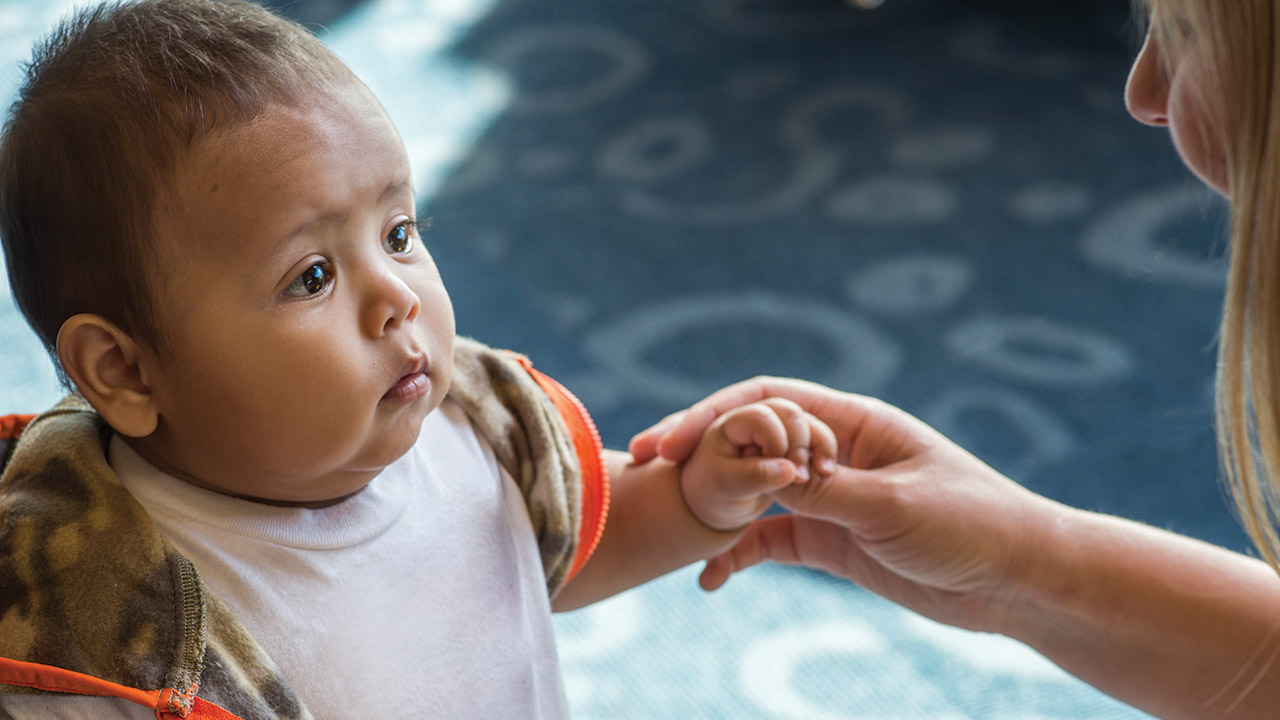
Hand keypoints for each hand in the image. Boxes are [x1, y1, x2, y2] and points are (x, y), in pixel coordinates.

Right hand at [632, 377, 1063, 633]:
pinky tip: (711, 578)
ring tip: (664, 520)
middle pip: (750, 441)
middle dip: (697, 452)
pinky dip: (739, 556)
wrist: (1018, 579)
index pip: (766, 403)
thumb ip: (826, 491)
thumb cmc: (973, 522)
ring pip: (753, 492)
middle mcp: (833, 453)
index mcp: (852, 422)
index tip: (668, 443)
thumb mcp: (895, 505)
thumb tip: (760, 478)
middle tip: (641, 467)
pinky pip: (772, 541)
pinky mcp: (834, 541)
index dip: (711, 416)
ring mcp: (830, 497)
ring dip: (711, 504)